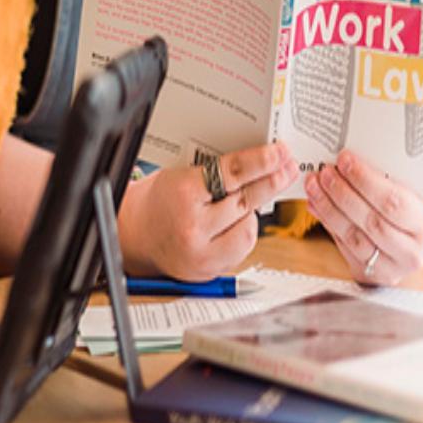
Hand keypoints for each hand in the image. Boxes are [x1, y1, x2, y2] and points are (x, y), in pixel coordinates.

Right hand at [119, 142, 297, 279]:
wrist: (134, 234)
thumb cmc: (156, 200)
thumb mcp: (178, 175)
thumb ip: (213, 173)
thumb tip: (255, 163)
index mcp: (182, 193)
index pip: (232, 173)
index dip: (261, 161)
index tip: (279, 153)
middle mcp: (193, 225)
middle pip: (246, 200)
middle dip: (272, 181)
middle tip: (288, 167)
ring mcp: (203, 251)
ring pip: (249, 227)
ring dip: (256, 209)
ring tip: (256, 193)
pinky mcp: (210, 270)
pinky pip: (242, 247)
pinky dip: (245, 231)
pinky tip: (240, 220)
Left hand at [303, 149, 422, 284]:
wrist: (399, 249)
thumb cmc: (397, 214)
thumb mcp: (399, 196)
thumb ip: (377, 182)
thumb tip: (344, 161)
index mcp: (422, 223)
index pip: (393, 202)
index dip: (365, 180)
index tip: (344, 159)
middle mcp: (411, 250)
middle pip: (372, 221)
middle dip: (343, 193)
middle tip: (325, 172)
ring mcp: (391, 268)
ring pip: (354, 236)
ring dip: (329, 207)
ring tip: (314, 185)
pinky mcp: (368, 275)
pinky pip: (343, 246)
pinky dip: (326, 221)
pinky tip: (315, 203)